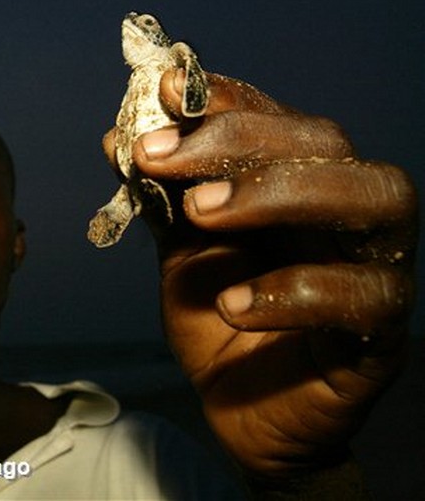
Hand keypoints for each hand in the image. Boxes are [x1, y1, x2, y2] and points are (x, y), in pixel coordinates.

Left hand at [108, 70, 416, 480]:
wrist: (237, 411)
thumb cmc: (216, 318)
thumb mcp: (180, 249)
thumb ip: (161, 196)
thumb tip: (118, 137)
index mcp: (300, 181)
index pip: (278, 118)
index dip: (225, 99)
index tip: (163, 90)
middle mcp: (349, 211)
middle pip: (328, 142)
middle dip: (239, 140)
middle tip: (161, 156)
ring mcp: (377, 265)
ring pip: (376, 197)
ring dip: (278, 193)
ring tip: (200, 213)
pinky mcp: (383, 331)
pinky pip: (367, 296)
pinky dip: (293, 291)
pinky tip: (231, 302)